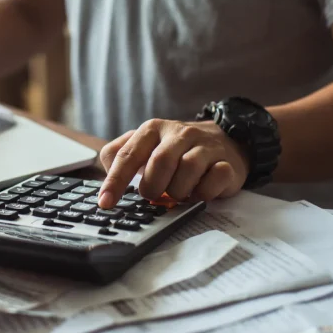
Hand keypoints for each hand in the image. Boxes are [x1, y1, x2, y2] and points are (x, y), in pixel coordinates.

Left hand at [97, 119, 249, 208]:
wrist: (226, 140)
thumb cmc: (176, 150)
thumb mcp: (146, 146)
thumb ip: (120, 156)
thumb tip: (106, 179)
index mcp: (153, 129)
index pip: (128, 155)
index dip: (115, 181)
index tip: (106, 203)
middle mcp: (179, 133)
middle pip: (160, 162)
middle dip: (153, 187)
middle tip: (154, 195)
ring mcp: (205, 146)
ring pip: (188, 170)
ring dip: (178, 191)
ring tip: (177, 194)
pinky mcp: (227, 163)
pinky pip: (214, 180)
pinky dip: (203, 193)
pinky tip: (199, 194)